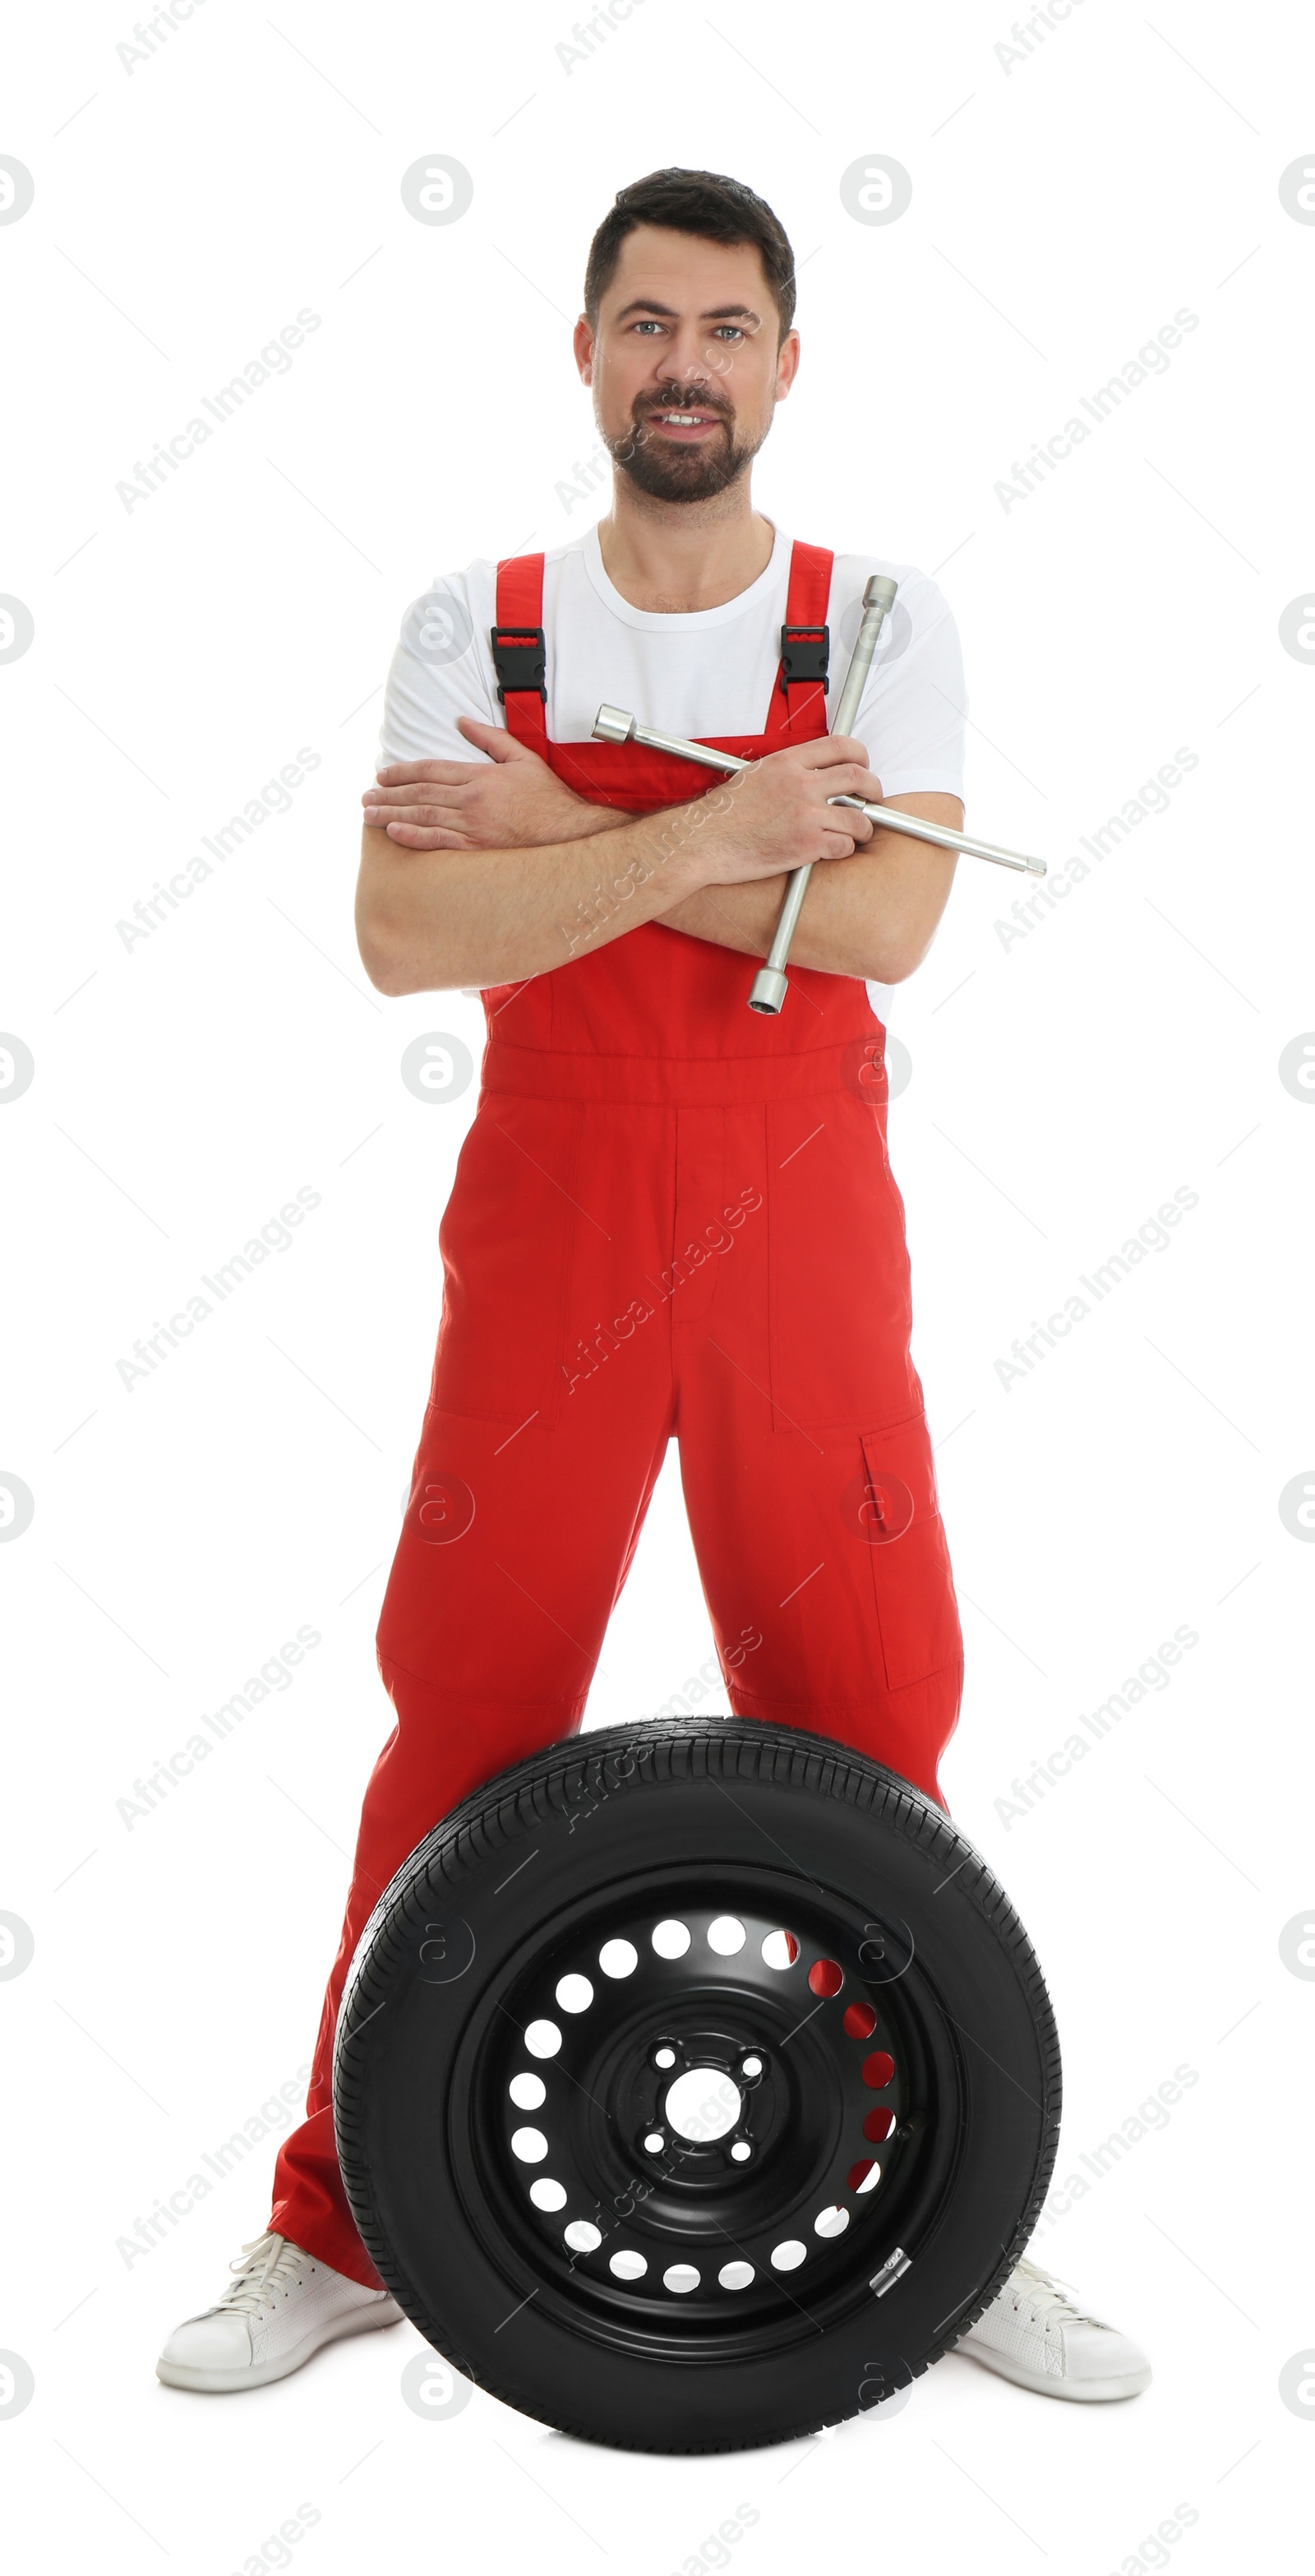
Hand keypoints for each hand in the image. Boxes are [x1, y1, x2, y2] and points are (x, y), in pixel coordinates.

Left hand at [361, 717, 624, 849]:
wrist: (569, 831)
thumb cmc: (548, 797)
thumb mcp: (522, 757)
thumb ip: (489, 738)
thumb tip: (461, 721)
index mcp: (480, 776)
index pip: (431, 770)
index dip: (402, 772)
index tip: (382, 774)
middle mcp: (471, 799)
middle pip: (419, 794)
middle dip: (388, 794)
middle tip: (365, 795)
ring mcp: (473, 825)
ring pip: (422, 817)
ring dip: (391, 814)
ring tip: (368, 814)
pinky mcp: (477, 848)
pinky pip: (438, 842)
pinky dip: (413, 837)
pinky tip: (393, 834)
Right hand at [693, 736, 885, 885]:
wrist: (704, 841)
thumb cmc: (724, 815)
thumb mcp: (755, 776)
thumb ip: (787, 771)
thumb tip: (812, 774)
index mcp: (787, 762)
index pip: (840, 745)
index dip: (861, 755)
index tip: (863, 766)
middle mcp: (800, 784)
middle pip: (858, 777)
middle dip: (874, 788)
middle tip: (873, 798)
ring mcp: (805, 815)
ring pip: (858, 817)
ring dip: (864, 827)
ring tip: (858, 832)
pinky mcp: (806, 844)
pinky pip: (844, 845)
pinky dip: (845, 848)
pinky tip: (835, 849)